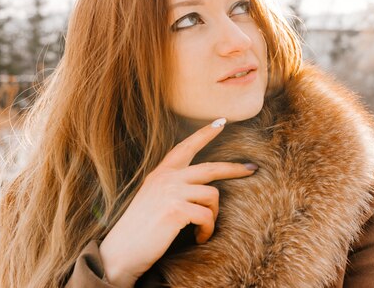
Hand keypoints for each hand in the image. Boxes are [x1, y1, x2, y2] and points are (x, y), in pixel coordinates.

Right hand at [98, 118, 256, 287]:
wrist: (121, 252)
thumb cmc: (140, 229)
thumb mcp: (153, 197)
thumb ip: (173, 185)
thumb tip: (202, 185)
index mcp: (162, 173)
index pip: (186, 146)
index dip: (205, 133)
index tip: (222, 121)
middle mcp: (167, 177)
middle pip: (211, 167)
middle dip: (235, 169)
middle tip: (252, 169)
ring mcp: (171, 192)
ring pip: (212, 195)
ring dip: (213, 215)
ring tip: (203, 229)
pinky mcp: (176, 209)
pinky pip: (207, 217)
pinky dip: (207, 230)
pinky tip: (199, 238)